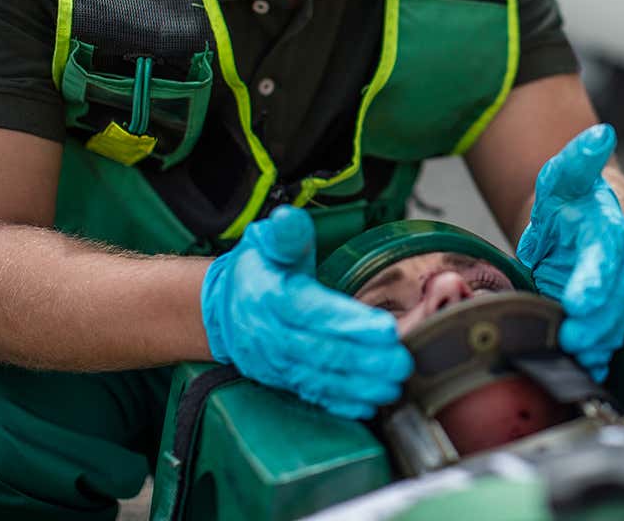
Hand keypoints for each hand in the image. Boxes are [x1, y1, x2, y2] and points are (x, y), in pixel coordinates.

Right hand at [201, 205, 412, 417]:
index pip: (314, 312)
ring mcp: (275, 362)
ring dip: (359, 385)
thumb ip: (286, 234)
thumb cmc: (258, 271)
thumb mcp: (268, 242)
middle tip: (401, 362)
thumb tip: (288, 219)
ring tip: (392, 386)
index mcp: (272, 297)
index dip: (350, 323)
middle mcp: (271, 334)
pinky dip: (339, 402)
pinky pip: (311, 394)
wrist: (222, 307)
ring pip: (319, 378)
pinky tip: (367, 404)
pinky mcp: (281, 380)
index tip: (385, 329)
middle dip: (365, 360)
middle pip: (322, 351)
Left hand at [516, 124, 623, 381]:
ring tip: (577, 360)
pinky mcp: (599, 311)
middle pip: (611, 298)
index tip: (579, 300)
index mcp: (608, 232)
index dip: (594, 280)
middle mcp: (615, 266)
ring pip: (609, 322)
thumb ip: (579, 157)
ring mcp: (609, 292)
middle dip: (594, 322)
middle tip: (573, 338)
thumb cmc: (574, 195)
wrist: (586, 218)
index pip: (605, 257)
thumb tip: (598, 134)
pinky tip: (588, 372)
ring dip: (596, 344)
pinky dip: (598, 356)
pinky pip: (603, 336)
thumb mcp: (567, 172)